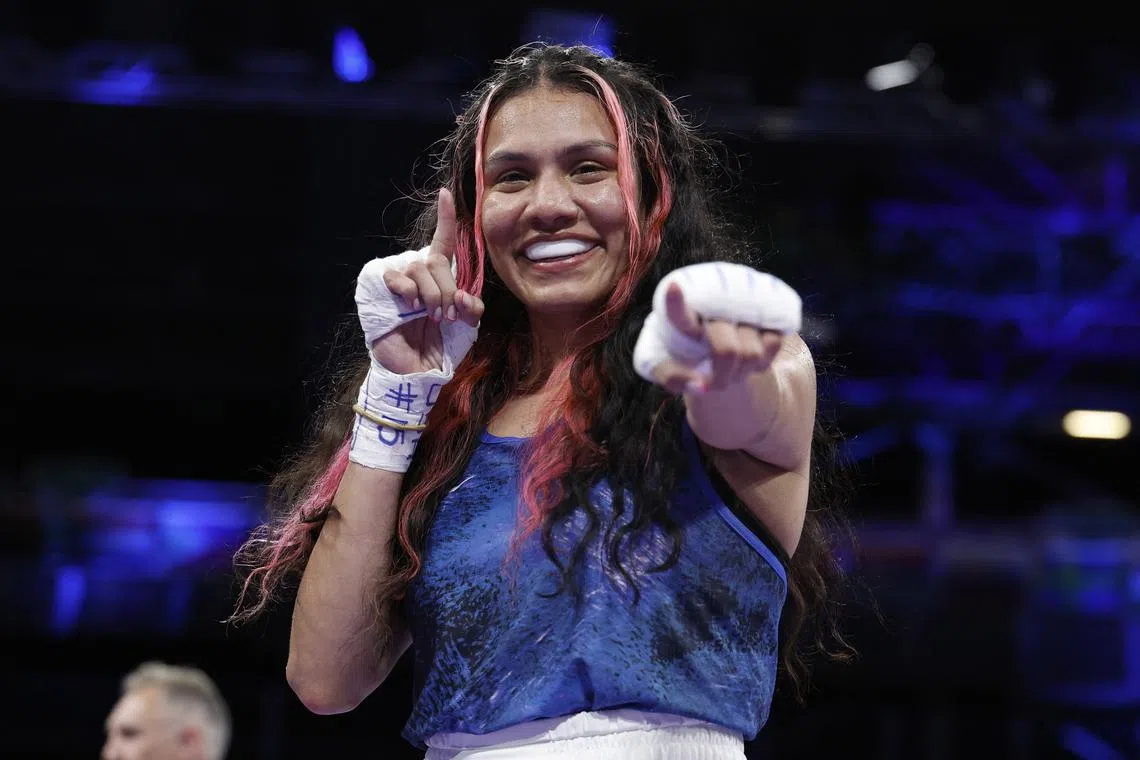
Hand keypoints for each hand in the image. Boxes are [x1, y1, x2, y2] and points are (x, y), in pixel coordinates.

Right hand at [370, 189, 483, 373]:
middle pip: (437, 261)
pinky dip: (408, 291)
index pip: (443, 243)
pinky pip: (396, 276)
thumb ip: (471, 308)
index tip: (445, 194)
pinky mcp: (380, 288)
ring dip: (431, 295)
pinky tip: (410, 306)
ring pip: (420, 269)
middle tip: (447, 315)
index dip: (445, 219)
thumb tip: (463, 297)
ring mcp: (400, 280)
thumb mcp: (465, 327)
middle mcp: (419, 273)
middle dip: (448, 289)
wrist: (416, 370)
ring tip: (431, 316)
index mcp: (439, 277)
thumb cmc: (440, 346)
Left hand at [652, 282, 782, 393]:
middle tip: (715, 385)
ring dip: (740, 373)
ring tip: (729, 369)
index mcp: (683, 312)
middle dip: (721, 378)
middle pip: (727, 352)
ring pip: (751, 352)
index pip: (679, 311)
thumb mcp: (664, 366)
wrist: (705, 343)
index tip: (673, 287)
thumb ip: (673, 377)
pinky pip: (773, 343)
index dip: (676, 302)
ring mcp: (745, 305)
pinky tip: (747, 358)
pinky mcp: (769, 312)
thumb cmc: (680, 351)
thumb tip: (700, 385)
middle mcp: (715, 302)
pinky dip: (760, 361)